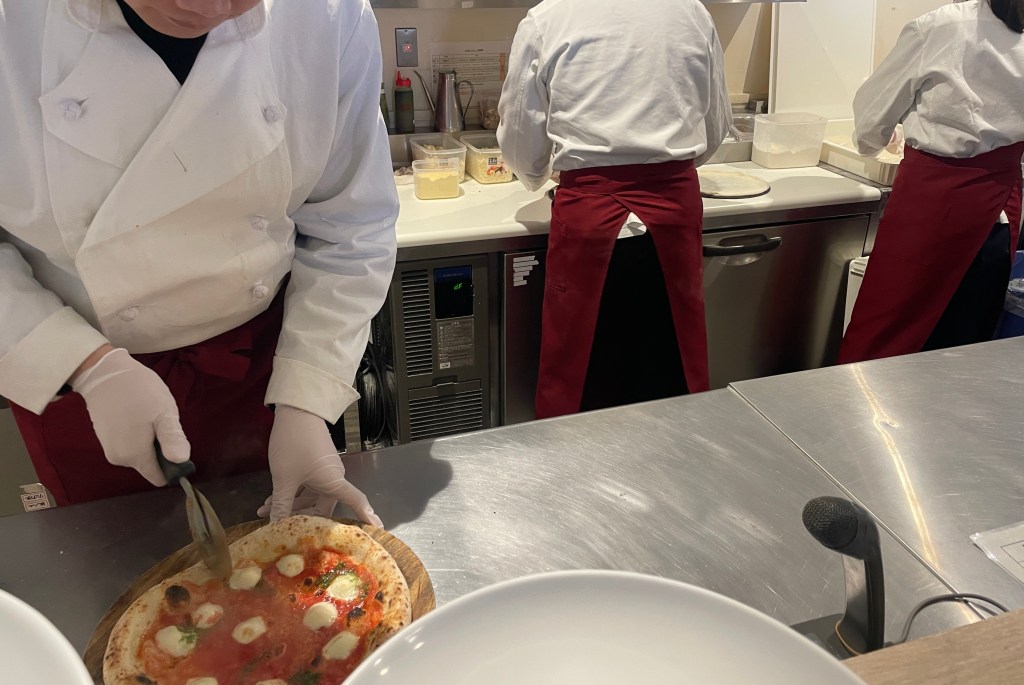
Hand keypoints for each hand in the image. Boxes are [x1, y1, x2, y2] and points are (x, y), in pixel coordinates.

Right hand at [70, 347, 189, 484]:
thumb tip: (181, 461)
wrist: (104, 372)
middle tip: (160, 421)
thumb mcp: (164, 412)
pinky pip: (129, 445)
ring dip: (149, 440)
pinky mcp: (104, 439)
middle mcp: (119, 459)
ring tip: (147, 415)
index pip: (159, 477)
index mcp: (135, 456)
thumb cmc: (139, 390)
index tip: (176, 443)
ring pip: (140, 454)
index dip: (173, 466)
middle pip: (150, 465)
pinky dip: (137, 434)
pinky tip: (136, 414)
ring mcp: (109, 449)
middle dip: (160, 448)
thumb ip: (172, 439)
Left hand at [260, 405, 382, 526]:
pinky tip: (271, 499)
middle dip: (300, 516)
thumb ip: (281, 504)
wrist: (296, 411)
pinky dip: (291, 492)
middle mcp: (333, 479)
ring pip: (310, 496)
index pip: (356, 502)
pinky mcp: (314, 464)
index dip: (367, 517)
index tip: (378, 530)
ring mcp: (324, 471)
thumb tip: (275, 526)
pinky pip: (306, 485)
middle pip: (322, 506)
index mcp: (334, 483)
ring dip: (290, 503)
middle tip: (279, 526)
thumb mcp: (284, 478)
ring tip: (265, 510)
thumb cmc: (295, 444)